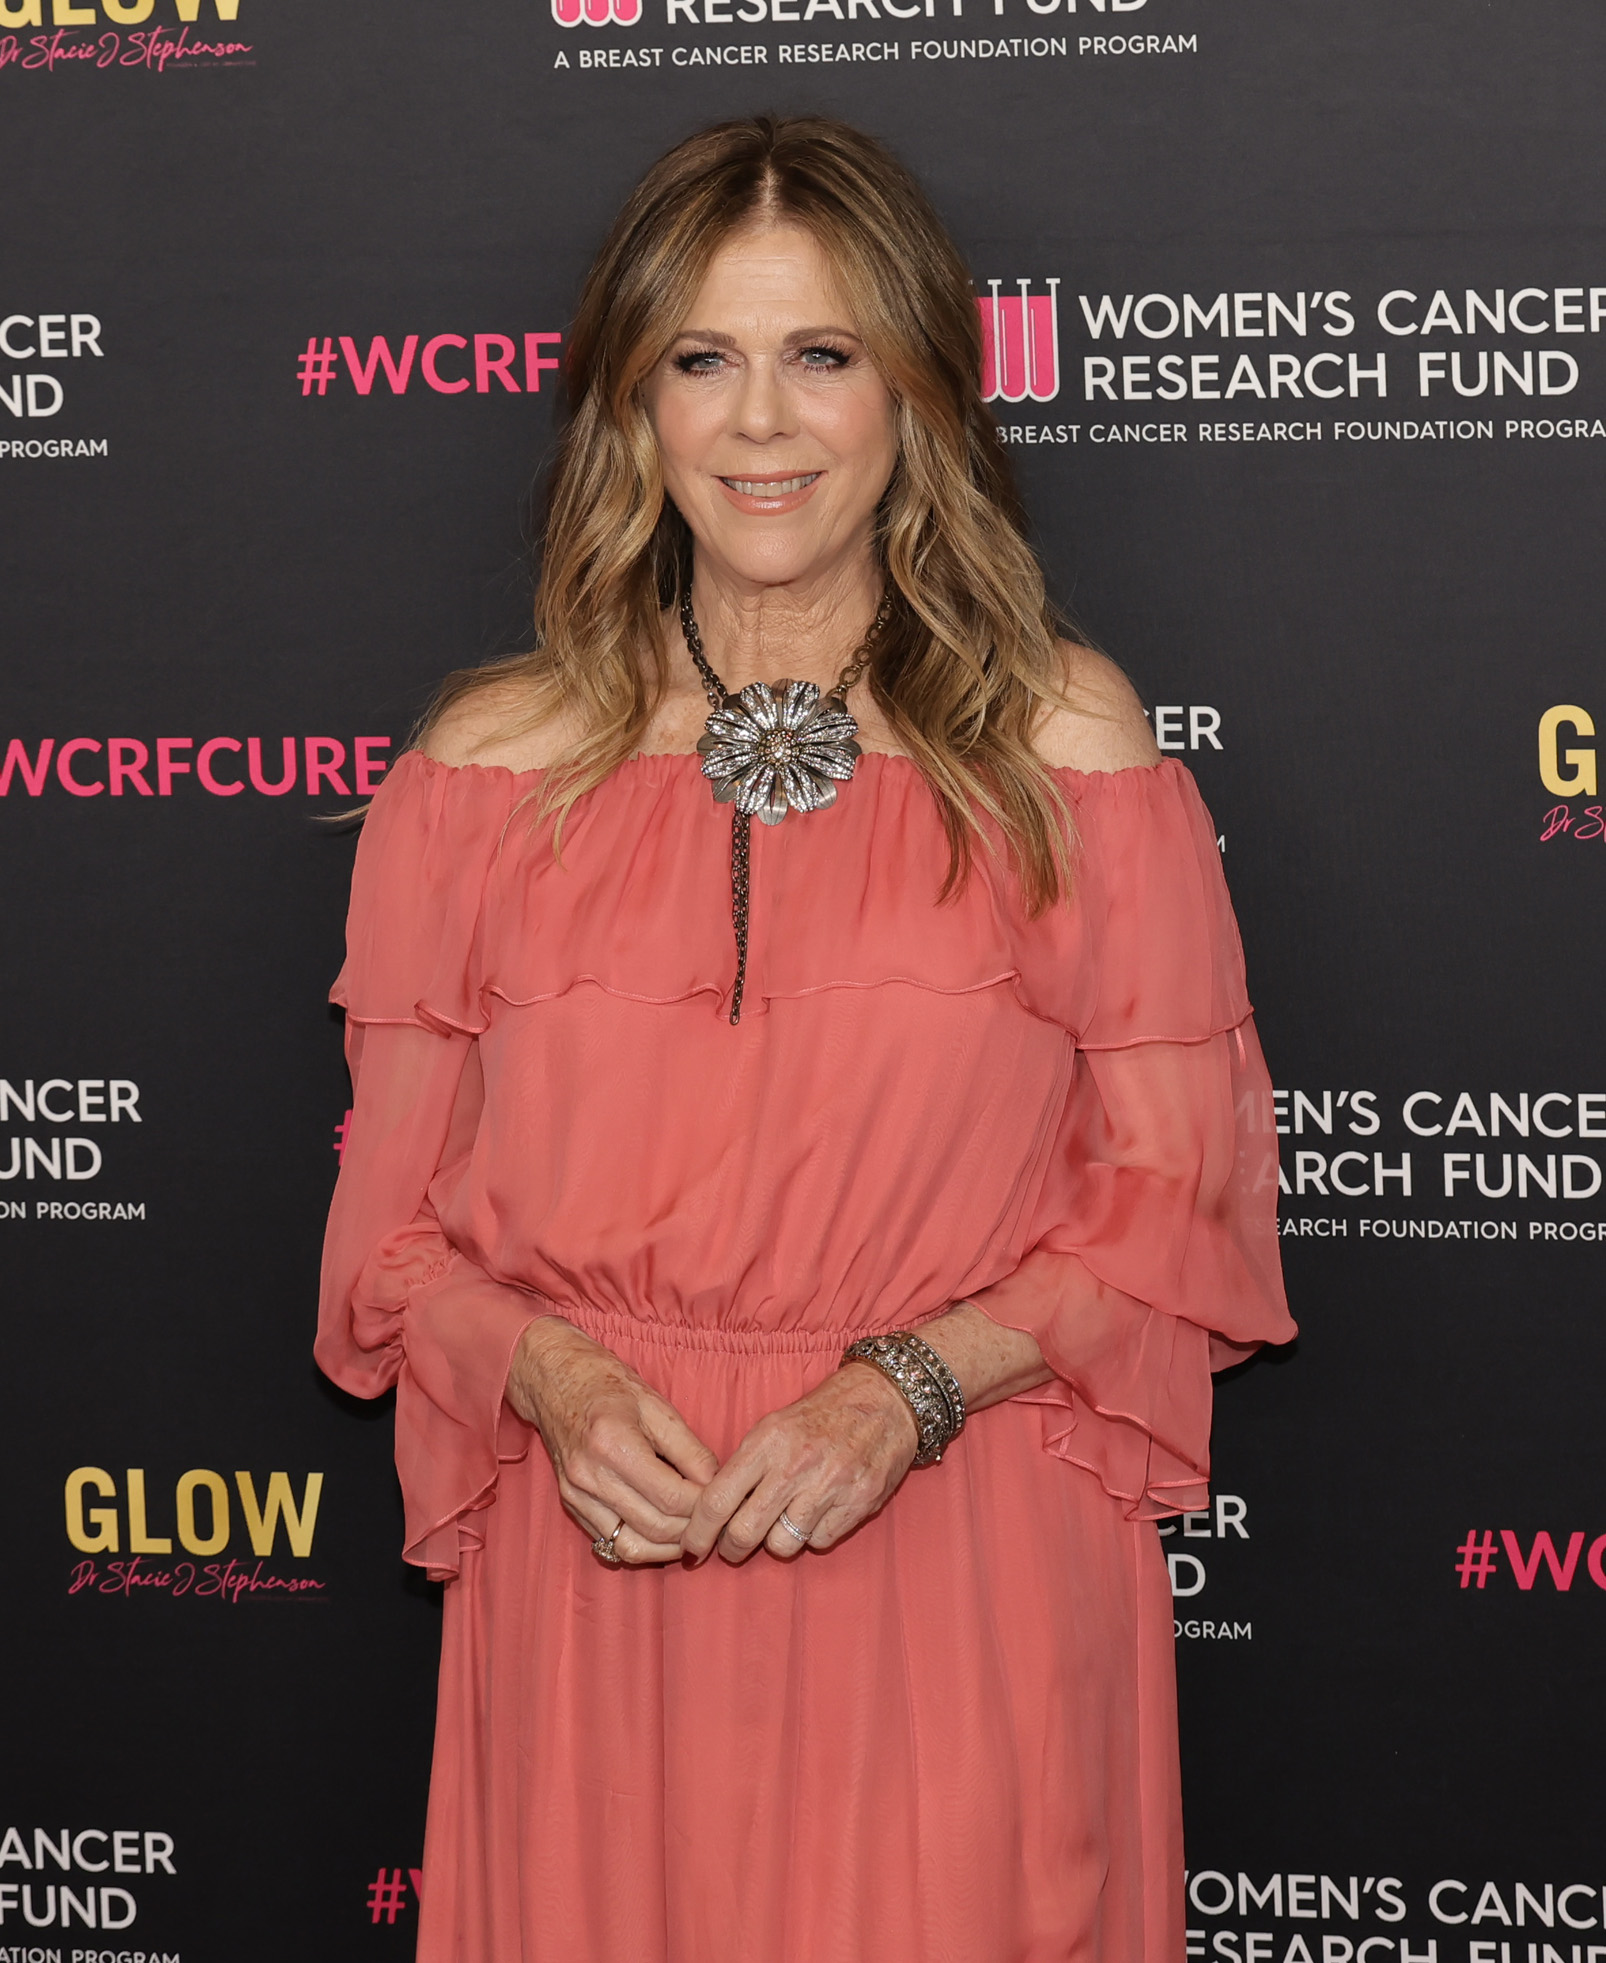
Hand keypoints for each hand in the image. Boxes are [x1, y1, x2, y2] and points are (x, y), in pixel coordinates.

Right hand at [508, 1316, 718, 1564]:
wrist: (555, 1379)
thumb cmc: (608, 1385)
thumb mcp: (657, 1405)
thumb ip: (690, 1449)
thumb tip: (717, 1484)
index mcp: (614, 1444)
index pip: (672, 1497)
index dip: (704, 1506)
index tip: (724, 1500)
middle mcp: (591, 1476)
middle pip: (655, 1527)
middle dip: (693, 1531)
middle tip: (715, 1522)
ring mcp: (576, 1495)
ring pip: (631, 1547)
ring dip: (668, 1548)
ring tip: (692, 1535)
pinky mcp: (570, 1505)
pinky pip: (610, 1544)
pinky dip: (642, 1546)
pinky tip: (663, 1533)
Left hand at [680, 1361, 919, 1565]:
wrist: (884, 1401)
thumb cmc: (821, 1415)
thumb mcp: (773, 1426)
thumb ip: (745, 1466)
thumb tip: (713, 1512)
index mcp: (767, 1442)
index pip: (717, 1500)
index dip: (698, 1532)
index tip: (691, 1547)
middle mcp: (795, 1466)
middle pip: (744, 1532)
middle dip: (731, 1549)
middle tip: (732, 1547)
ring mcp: (829, 1487)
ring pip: (781, 1545)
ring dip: (776, 1541)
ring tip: (783, 1521)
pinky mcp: (858, 1503)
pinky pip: (818, 1542)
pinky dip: (813, 1534)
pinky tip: (818, 1511)